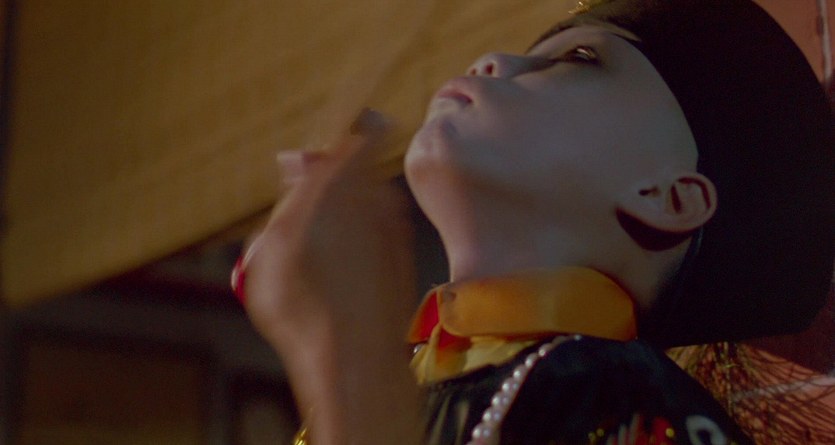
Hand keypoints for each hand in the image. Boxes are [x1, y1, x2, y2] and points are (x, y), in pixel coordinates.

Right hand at [242, 109, 421, 443]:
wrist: (354, 359)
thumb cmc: (304, 302)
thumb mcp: (275, 241)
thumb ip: (292, 192)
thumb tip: (297, 158)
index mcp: (349, 182)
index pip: (365, 127)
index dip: (345, 128)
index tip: (319, 150)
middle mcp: (380, 199)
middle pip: (357, 171)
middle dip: (328, 185)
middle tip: (296, 219)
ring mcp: (395, 231)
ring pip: (363, 207)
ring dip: (339, 220)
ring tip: (308, 259)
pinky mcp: (401, 260)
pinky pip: (374, 237)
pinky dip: (354, 248)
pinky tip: (333, 280)